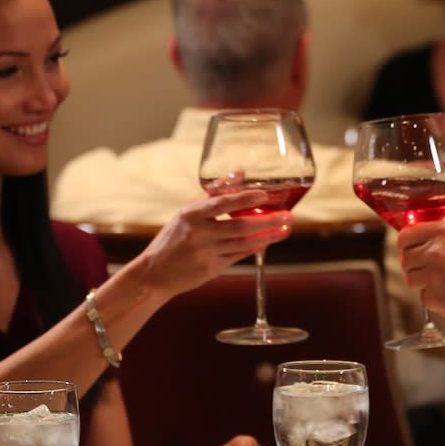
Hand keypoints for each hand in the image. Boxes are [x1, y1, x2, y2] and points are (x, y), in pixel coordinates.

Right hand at [138, 191, 291, 296]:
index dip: (244, 198)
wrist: (155, 273)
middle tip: (289, 216)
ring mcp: (206, 253)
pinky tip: (267, 241)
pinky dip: (255, 248)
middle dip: (268, 222)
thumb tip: (240, 173)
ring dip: (268, 237)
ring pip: (244, 244)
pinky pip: (239, 256)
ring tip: (285, 230)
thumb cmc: (174, 236)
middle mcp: (198, 234)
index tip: (264, 195)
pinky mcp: (211, 269)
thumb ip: (214, 192)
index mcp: (191, 214)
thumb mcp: (188, 211)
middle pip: (240, 227)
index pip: (221, 203)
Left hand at [397, 221, 444, 322]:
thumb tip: (422, 237)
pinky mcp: (434, 298)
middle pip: (406, 258)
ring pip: (411, 279)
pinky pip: (423, 297)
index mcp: (442, 233)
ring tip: (443, 281)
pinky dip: (434, 297)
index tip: (409, 247)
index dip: (406, 243)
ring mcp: (432, 276)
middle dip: (414, 264)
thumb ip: (442, 234)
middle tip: (428, 268)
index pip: (406, 234)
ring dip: (423, 281)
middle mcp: (434, 252)